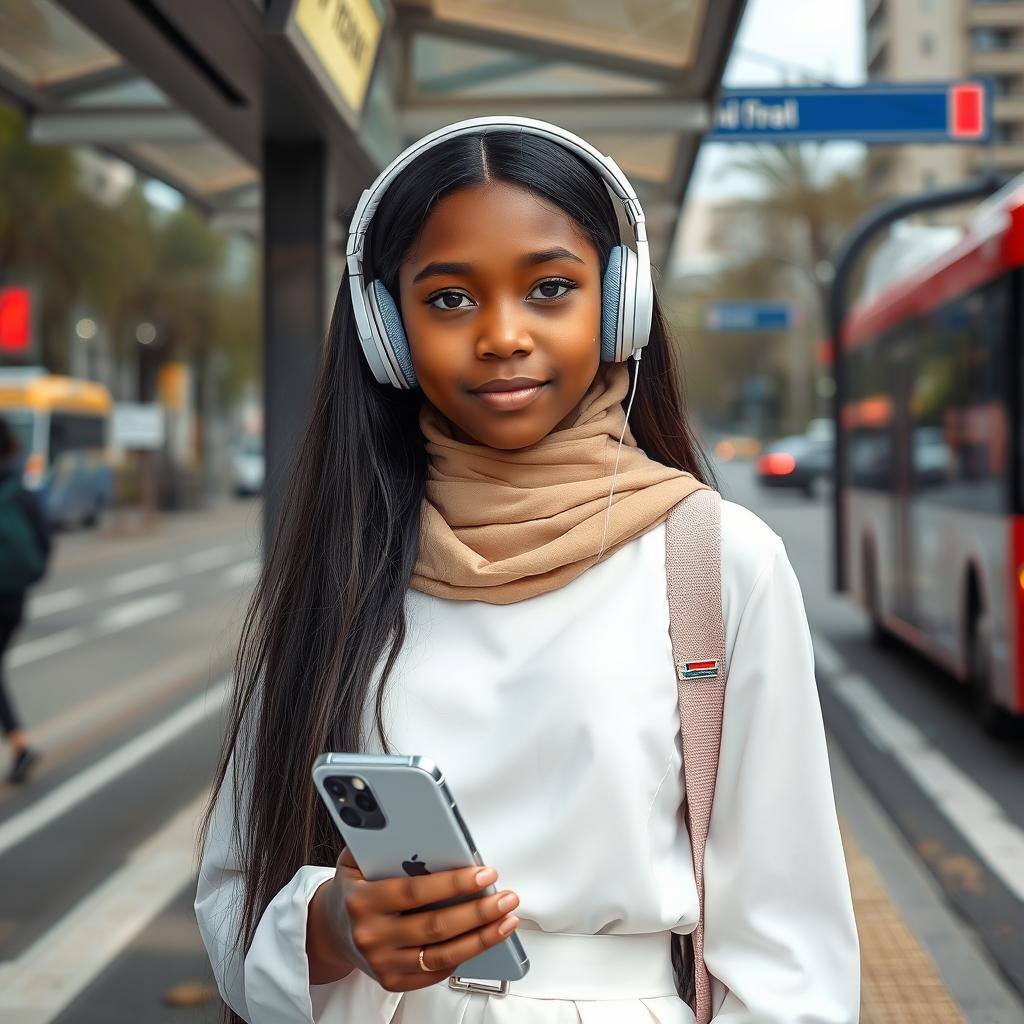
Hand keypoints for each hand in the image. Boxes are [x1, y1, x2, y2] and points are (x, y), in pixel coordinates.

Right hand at [315, 846, 519, 991]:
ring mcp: (381, 962)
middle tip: (506, 898)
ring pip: (441, 956)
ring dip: (480, 939)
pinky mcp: (391, 981)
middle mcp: (370, 935)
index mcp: (362, 899)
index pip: (415, 892)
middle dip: (478, 912)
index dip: (454, 884)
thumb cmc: (354, 886)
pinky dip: (463, 957)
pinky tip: (483, 938)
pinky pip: (434, 972)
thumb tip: (424, 824)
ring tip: (506, 920)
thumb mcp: (357, 857)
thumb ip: (383, 841)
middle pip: (435, 927)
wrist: (330, 929)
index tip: (484, 874)